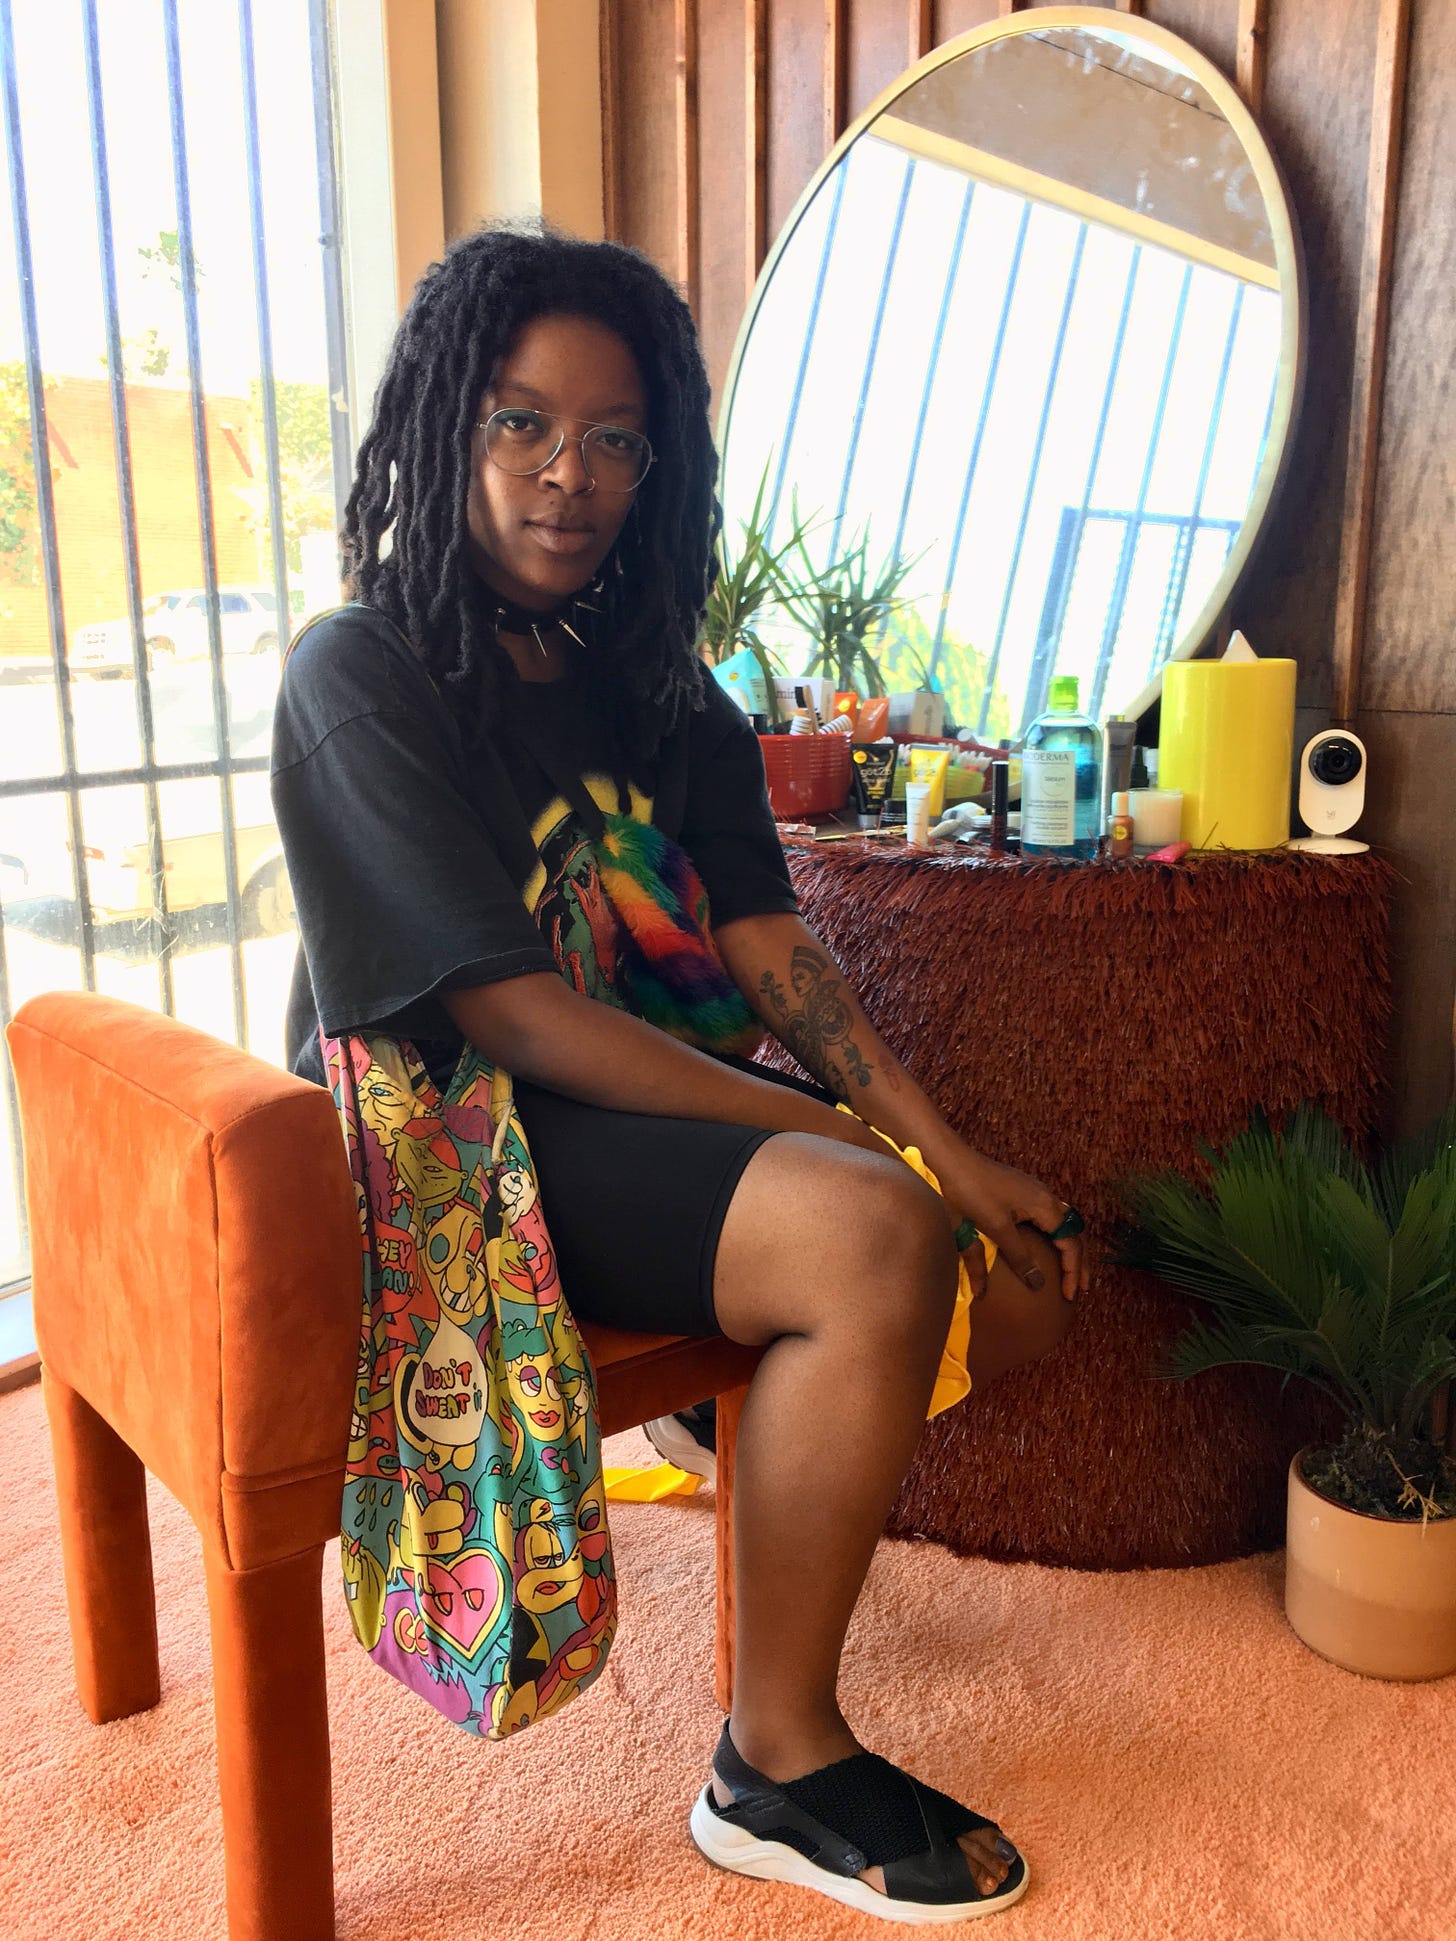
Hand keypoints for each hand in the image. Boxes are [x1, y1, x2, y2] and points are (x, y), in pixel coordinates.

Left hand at [929, 1145, 1086, 1303]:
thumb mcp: (996, 1228)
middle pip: (1072, 1233)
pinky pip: (1048, 1217)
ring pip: (1062, 1224)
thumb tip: (1038, 1283)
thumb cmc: (972, 1192)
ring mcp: (1034, 1192)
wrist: (951, 1159)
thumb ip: (1019, 1256)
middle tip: (1082, 1288)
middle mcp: (1046, 1197)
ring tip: (1069, 1271)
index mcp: (1045, 1206)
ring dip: (1068, 1248)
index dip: (1073, 1271)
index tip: (1069, 1295)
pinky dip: (1055, 1236)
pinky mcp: (1022, 1191)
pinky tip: (1047, 1245)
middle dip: (1079, 1262)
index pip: (1071, 1243)